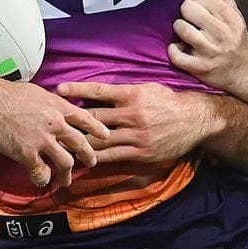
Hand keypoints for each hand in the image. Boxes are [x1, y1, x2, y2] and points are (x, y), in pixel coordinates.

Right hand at [0, 76, 110, 188]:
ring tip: (65, 181)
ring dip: (67, 174)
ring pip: (65, 162)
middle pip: (80, 143)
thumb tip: (54, 107)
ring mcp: (43, 140)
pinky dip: (43, 179)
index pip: (85, 118)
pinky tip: (42, 181)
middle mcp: (56, 124)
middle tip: (92, 162)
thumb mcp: (38, 92)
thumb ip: (50, 103)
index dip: (97, 128)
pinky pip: (41, 172)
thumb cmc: (9, 93)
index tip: (106, 136)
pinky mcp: (28, 153)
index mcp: (59, 106)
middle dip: (88, 155)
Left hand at [57, 82, 213, 164]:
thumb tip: (100, 93)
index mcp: (133, 94)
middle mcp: (132, 114)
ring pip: (101, 140)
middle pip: (95, 118)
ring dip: (81, 142)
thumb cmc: (168, 101)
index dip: (78, 89)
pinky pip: (113, 156)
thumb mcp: (148, 88)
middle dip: (73, 121)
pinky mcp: (140, 151)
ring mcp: (136, 134)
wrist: (194, 119)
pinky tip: (84, 159)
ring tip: (62, 145)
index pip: (100, 91)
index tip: (59, 89)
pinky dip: (97, 157)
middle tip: (53, 122)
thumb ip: (125, 92)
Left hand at [168, 0, 247, 91]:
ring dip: (179, 29)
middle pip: (188, 9)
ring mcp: (210, 51)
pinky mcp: (200, 67)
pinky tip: (180, 47)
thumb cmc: (234, 38)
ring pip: (181, 28)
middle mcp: (221, 33)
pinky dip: (174, 50)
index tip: (199, 8)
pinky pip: (176, 54)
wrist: (244, 70)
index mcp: (229, 16)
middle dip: (186, 13)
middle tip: (190, 19)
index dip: (195, 0)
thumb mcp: (232, 10)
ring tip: (185, 32)